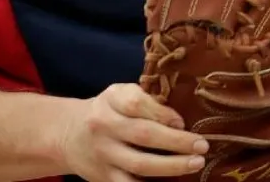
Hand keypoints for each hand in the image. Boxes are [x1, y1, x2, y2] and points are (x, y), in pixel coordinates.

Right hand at [60, 83, 208, 181]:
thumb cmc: (105, 111)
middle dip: (177, 142)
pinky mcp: (104, 177)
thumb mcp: (118, 95)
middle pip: (144, 134)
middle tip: (202, 145)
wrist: (68, 134)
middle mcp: (104, 125)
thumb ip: (143, 100)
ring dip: (172, 165)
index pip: (136, 103)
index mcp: (110, 100)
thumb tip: (177, 119)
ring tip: (195, 163)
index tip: (182, 122)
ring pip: (140, 164)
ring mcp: (104, 154)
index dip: (162, 113)